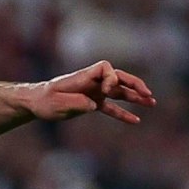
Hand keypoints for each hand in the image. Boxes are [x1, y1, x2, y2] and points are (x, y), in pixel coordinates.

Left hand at [26, 62, 155, 124]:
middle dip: (134, 84)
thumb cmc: (44, 101)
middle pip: (118, 77)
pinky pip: (111, 107)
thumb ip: (76, 102)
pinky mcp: (92, 102)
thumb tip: (94, 105)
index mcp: (83, 77)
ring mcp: (94, 92)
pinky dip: (123, 113)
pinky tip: (136, 120)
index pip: (105, 68)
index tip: (108, 91)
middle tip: (148, 93)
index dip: (112, 77)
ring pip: (119, 92)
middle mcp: (92, 82)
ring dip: (135, 97)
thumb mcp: (57, 103)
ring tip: (151, 103)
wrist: (36, 103)